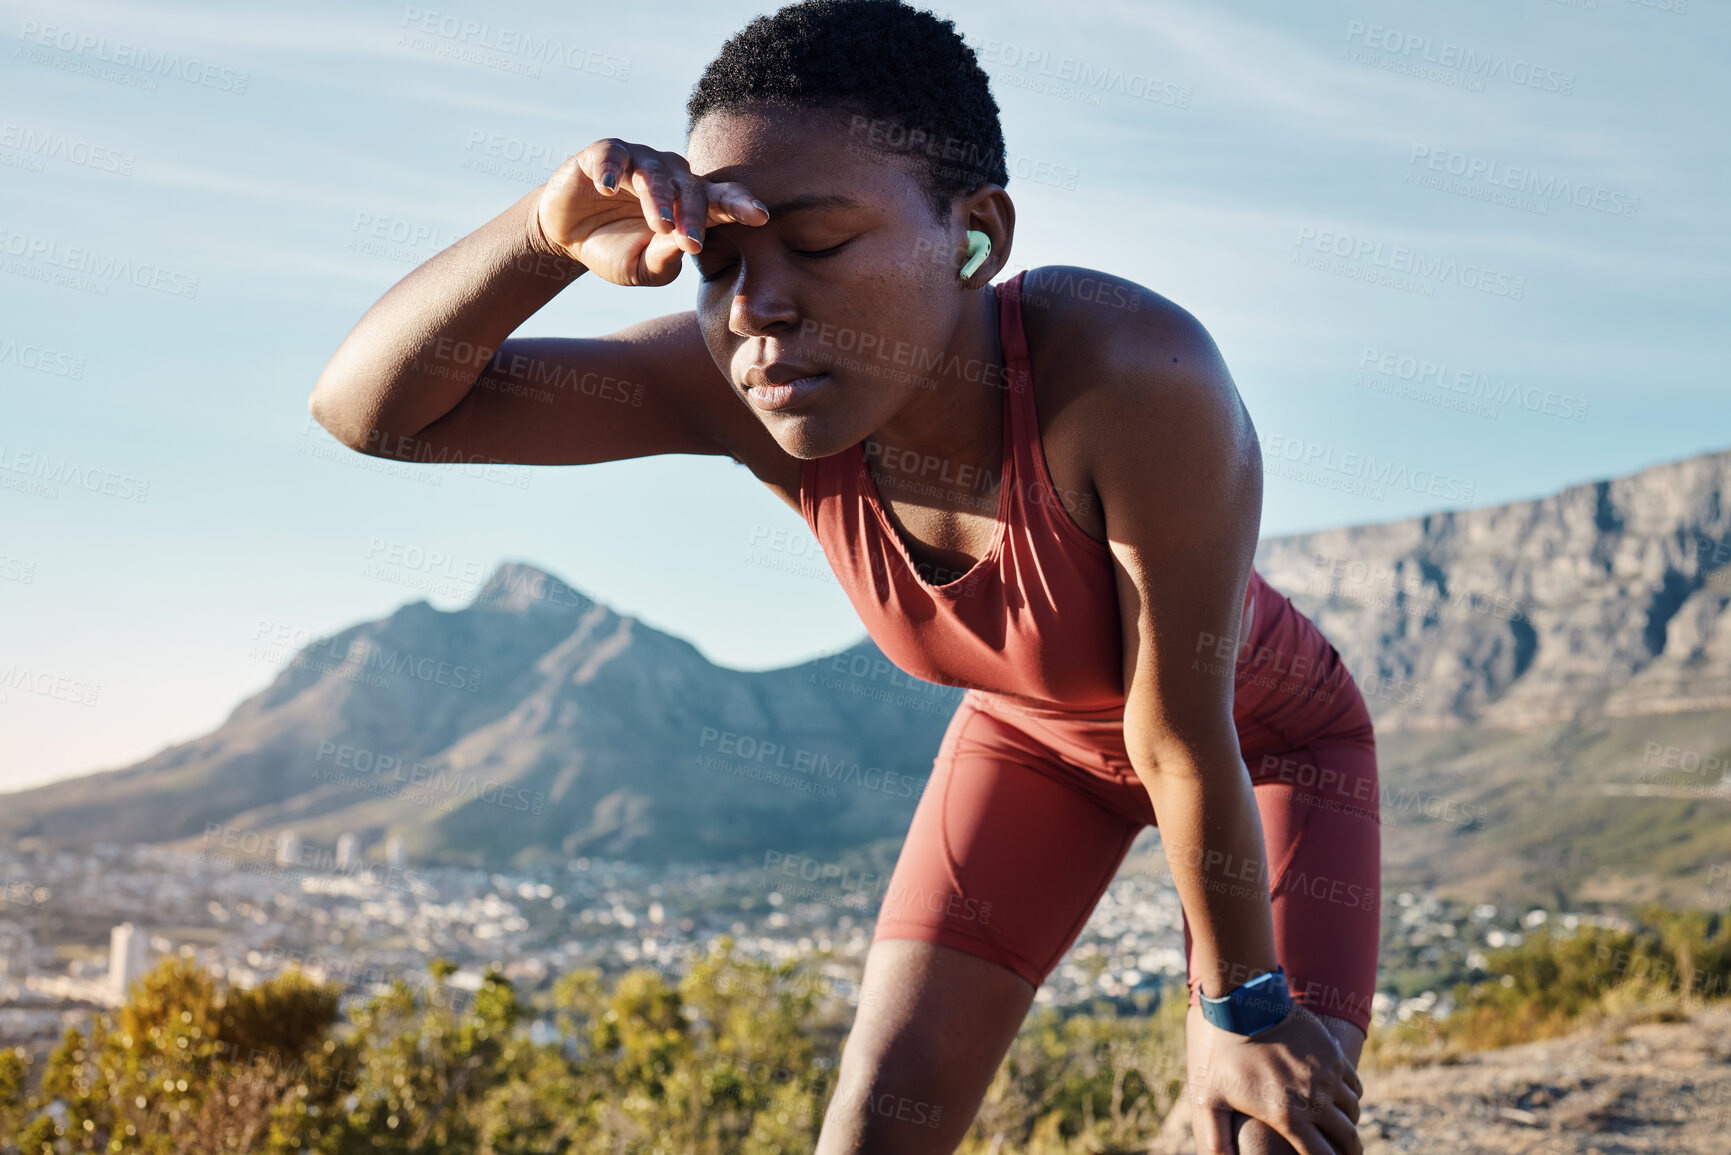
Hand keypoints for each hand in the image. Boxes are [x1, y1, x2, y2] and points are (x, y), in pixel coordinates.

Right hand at [530, 137, 769, 286]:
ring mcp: (638, 162)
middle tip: (692, 241)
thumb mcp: (640, 268)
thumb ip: (663, 262)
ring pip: (656, 172)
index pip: (722, 200)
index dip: (740, 205)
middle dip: (694, 215)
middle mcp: (671, 176)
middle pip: (691, 188)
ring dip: (660, 197)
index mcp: (691, 204)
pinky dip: (610, 169)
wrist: (568, 238)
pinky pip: (612, 155)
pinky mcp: (603, 154)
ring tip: (659, 224)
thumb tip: (681, 247)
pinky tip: (606, 188)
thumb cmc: (615, 251)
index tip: (759, 216)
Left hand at [1185, 1001, 1361, 1153]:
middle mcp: (1313, 1099)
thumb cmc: (1226, 1058)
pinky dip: (1352, 1097)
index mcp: (1287, 1116)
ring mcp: (1327, 1076)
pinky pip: (1355, 1086)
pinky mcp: (1334, 1056)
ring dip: (1348, 1123)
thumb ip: (1215, 1140)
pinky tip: (1340, 1100)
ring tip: (1339, 1127)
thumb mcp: (1210, 1101)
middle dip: (1349, 1152)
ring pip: (1353, 1112)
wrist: (1246, 1009)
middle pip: (1348, 1139)